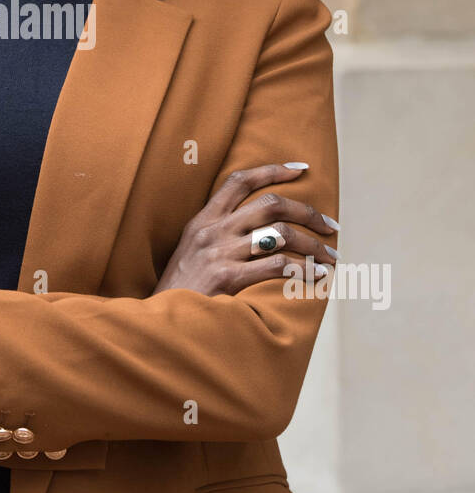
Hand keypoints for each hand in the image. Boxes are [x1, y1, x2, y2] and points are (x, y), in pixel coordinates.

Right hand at [152, 163, 337, 296]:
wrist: (160, 323)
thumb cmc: (180, 291)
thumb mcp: (190, 251)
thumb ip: (217, 234)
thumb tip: (260, 228)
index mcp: (203, 220)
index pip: (240, 181)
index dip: (272, 170)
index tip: (300, 169)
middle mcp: (212, 231)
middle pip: (271, 205)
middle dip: (308, 212)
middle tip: (331, 226)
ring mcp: (220, 253)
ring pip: (281, 233)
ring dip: (314, 245)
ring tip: (330, 257)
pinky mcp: (227, 278)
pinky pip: (278, 265)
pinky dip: (304, 269)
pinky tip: (317, 275)